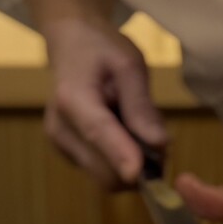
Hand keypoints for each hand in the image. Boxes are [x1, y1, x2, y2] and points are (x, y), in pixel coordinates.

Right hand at [44, 17, 166, 187]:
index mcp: (73, 99)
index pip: (98, 132)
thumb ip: (142, 105)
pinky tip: (125, 133)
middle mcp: (60, 129)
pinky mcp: (68, 155)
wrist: (71, 46)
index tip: (140, 175)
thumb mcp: (130, 66)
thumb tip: (160, 144)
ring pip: (106, 177)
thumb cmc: (103, 50)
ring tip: (141, 129)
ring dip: (133, 165)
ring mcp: (61, 145)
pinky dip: (122, 161)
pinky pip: (103, 172)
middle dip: (140, 165)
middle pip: (104, 169)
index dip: (120, 156)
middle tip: (163, 141)